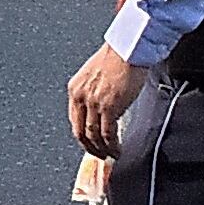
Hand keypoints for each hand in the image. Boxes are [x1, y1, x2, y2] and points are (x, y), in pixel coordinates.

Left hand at [67, 44, 148, 158]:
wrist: (129, 49)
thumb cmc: (118, 57)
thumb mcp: (95, 75)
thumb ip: (93, 92)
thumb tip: (100, 109)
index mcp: (74, 89)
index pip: (74, 120)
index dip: (83, 136)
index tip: (90, 144)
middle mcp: (80, 97)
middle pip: (80, 132)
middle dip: (90, 147)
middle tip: (100, 155)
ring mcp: (94, 103)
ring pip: (94, 136)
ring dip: (103, 150)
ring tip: (112, 155)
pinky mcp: (109, 107)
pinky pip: (108, 134)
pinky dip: (112, 146)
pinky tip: (118, 150)